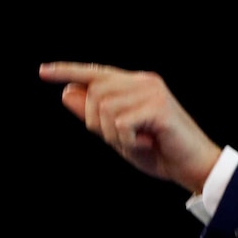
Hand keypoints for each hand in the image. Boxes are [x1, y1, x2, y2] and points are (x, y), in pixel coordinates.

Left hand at [39, 62, 221, 193]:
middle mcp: (143, 81)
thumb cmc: (160, 152)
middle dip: (97, 123)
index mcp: (135, 84)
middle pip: (95, 94)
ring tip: (138, 142)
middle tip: (123, 140)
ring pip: (105, 109)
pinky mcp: (158, 107)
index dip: (68, 71)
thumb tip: (66, 93)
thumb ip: (94, 115)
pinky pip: (120, 123)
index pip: (96, 73)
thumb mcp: (119, 135)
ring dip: (114, 135)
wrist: (194, 166)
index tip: (43, 72)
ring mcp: (152, 92)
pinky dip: (128, 141)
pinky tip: (147, 144)